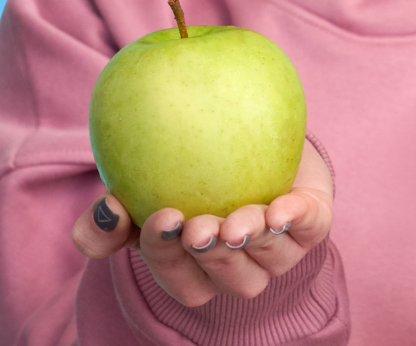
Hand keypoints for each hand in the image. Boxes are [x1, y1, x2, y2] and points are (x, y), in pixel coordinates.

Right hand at [71, 146, 333, 305]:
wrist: (252, 137)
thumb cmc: (189, 176)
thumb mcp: (141, 191)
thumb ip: (112, 213)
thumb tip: (103, 212)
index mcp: (198, 268)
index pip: (178, 277)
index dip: (166, 255)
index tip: (160, 217)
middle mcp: (241, 266)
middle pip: (226, 278)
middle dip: (211, 256)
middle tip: (196, 226)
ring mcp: (281, 249)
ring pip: (270, 260)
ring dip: (251, 242)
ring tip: (235, 222)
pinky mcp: (312, 222)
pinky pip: (310, 229)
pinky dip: (295, 220)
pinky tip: (280, 208)